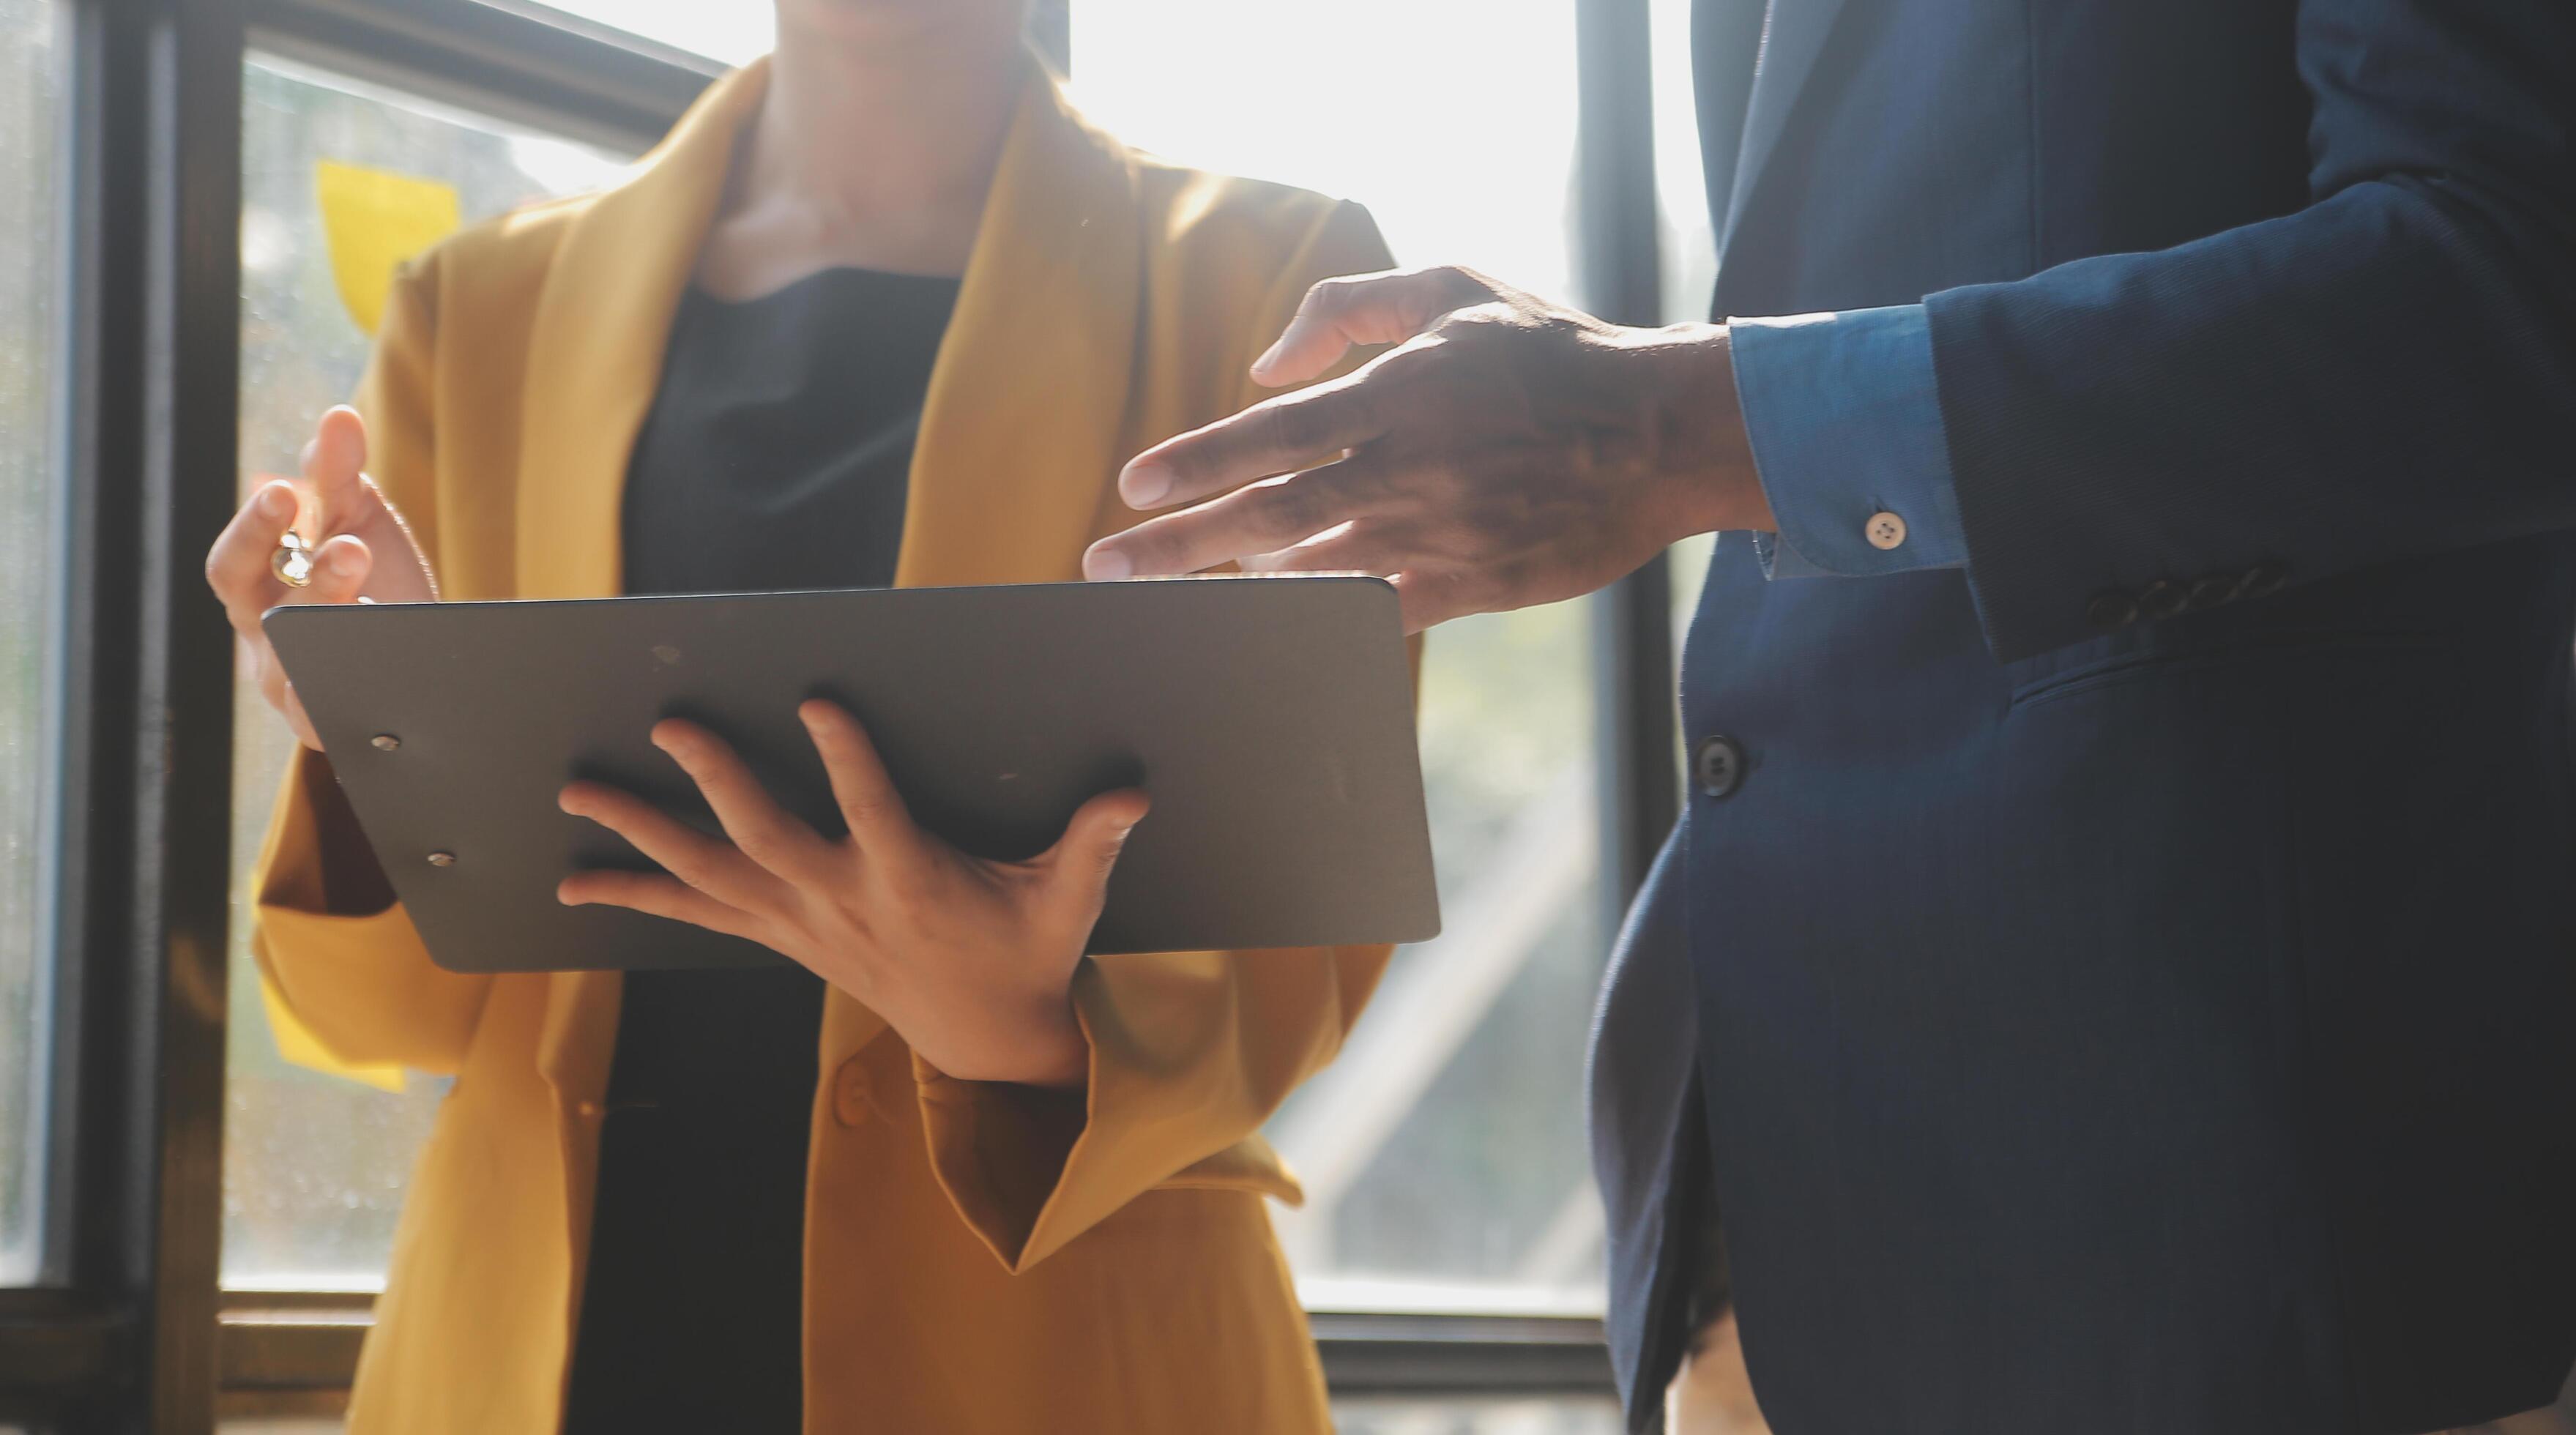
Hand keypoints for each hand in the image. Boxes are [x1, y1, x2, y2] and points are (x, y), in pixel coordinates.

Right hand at [207, 406, 438, 749]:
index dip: (254, 527)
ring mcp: (293, 686)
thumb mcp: (358, 523)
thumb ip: (342, 476)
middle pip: (251, 607)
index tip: (285, 491)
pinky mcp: (329, 723)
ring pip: (290, 659)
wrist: (429, 658)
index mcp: (257, 589)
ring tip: (364, 571)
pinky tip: (380, 646)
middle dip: (293, 571)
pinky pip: (327, 707)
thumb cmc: (375, 584)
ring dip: (328, 612)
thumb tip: (340, 416)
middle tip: (343, 541)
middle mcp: (263, 639)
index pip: (233, 561)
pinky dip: (349, 675)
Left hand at [556, 702, 1150, 1088]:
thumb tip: (1132, 794)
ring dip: (641, 833)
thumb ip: (1093, 844)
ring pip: (711, 874)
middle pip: (766, 840)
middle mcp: (844, 905)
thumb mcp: (1069, 902)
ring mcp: (803, 924)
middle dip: (717, 781)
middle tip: (674, 723)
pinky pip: (697, 912)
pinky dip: (638, 894)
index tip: (820, 698)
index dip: (848, 759)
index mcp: (913, 884)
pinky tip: (578, 880)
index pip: (875, 812)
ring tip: (579, 791)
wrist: (987, 1043)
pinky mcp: (782, 937)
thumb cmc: (1028, 955)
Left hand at [1081, 266, 1771, 631]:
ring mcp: (1440, 536)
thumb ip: (1351, 309)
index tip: (1133, 488)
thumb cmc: (1553, 350)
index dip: (1196, 461)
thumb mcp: (1455, 285)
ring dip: (1232, 588)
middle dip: (1175, 546)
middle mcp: (1409, 469)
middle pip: (1268, 515)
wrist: (1662, 433)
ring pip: (1312, 572)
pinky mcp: (1471, 587)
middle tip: (1104, 567)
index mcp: (1400, 393)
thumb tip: (1265, 361)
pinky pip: (1374, 613)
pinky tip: (1264, 627)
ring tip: (1164, 601)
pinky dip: (1316, 621)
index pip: (1272, 433)